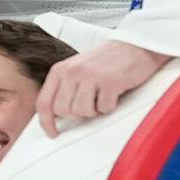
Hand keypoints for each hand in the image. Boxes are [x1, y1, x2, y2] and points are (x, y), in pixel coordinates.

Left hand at [35, 40, 171, 137]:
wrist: (134, 46)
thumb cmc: (107, 60)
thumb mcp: (77, 69)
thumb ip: (64, 88)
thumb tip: (55, 116)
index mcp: (60, 70)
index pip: (44, 102)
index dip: (46, 122)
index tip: (53, 132)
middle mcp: (72, 72)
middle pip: (63, 111)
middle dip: (77, 113)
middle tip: (90, 103)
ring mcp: (90, 77)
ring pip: (82, 112)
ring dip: (94, 110)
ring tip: (102, 96)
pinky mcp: (108, 83)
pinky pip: (103, 109)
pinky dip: (110, 106)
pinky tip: (113, 93)